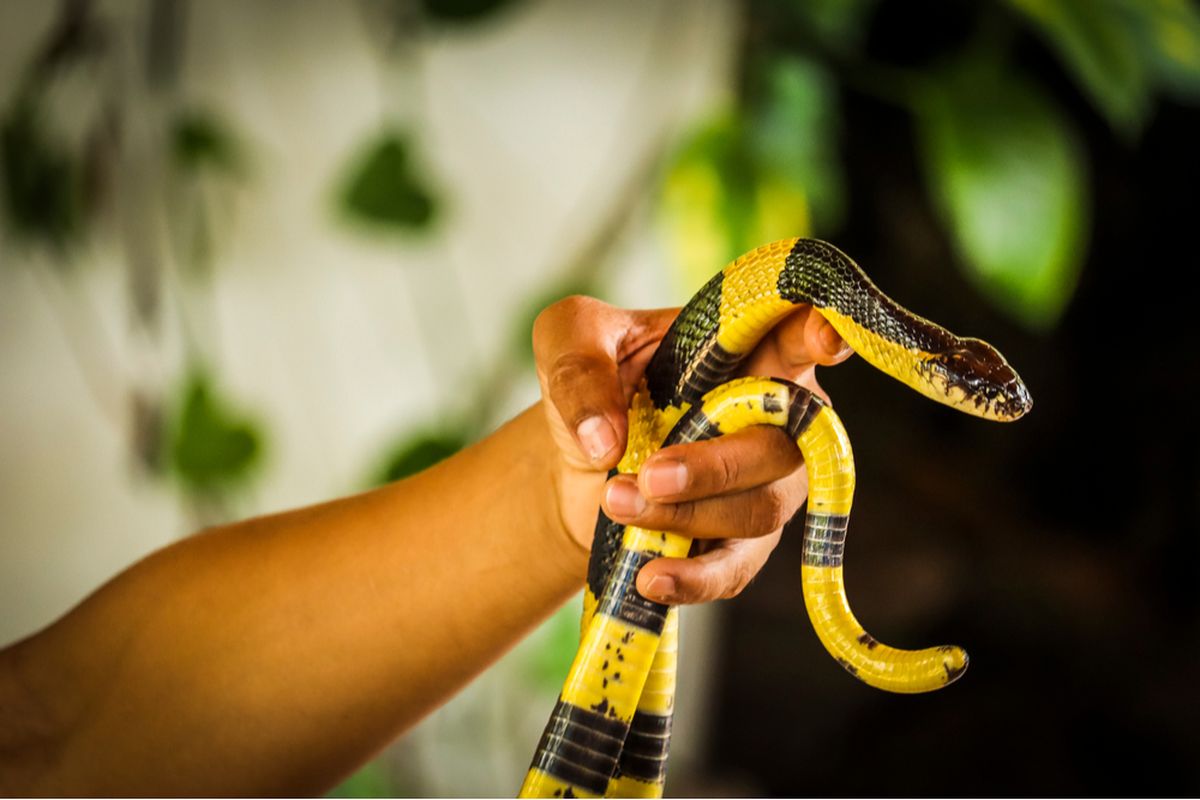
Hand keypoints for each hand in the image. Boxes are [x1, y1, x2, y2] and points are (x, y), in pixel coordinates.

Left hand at [533, 296, 852, 604]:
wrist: (574, 462)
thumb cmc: (591, 381)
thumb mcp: (567, 341)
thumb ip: (579, 365)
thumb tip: (605, 439)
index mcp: (747, 346)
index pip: (799, 334)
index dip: (821, 336)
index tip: (826, 342)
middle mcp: (775, 413)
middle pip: (782, 444)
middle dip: (716, 466)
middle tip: (649, 475)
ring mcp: (766, 481)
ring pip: (760, 509)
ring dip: (687, 515)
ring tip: (616, 503)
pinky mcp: (742, 540)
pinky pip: (736, 568)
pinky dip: (695, 578)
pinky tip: (651, 576)